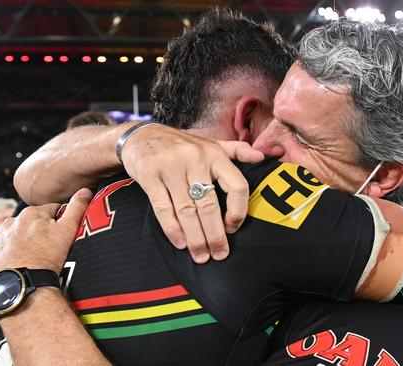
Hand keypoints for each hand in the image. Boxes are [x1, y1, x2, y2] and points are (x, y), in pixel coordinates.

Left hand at [0, 188, 92, 273]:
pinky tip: (27, 259)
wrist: (23, 284)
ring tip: (40, 254)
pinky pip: (11, 244)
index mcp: (31, 212)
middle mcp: (13, 220)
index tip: (64, 235)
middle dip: (45, 229)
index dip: (62, 221)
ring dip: (30, 238)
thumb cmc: (47, 257)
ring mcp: (2, 235)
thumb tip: (85, 190)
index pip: (54, 210)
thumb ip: (77, 207)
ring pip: (23, 232)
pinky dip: (18, 249)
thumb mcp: (68, 230)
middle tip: (53, 247)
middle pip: (37, 220)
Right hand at [121, 124, 263, 262]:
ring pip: (187, 210)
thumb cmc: (182, 146)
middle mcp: (195, 159)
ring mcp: (170, 167)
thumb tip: (261, 158)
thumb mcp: (210, 143)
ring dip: (195, 238)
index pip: (236, 185)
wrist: (141, 135)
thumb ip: (236, 151)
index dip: (238, 211)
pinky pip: (163, 208)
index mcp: (214, 154)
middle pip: (209, 205)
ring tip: (200, 256)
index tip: (233, 228)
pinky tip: (180, 243)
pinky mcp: (149, 175)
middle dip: (215, 235)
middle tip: (219, 254)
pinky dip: (172, 229)